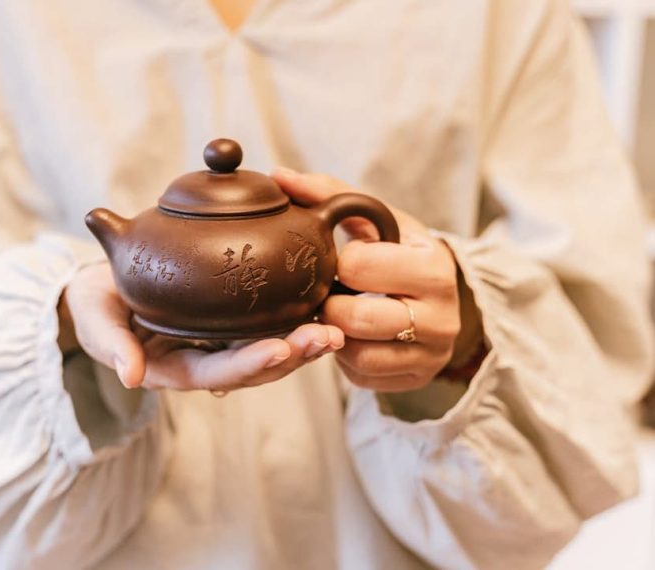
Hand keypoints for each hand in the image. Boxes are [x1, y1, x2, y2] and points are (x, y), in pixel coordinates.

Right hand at [62, 264, 344, 391]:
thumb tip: (130, 377)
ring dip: (302, 343)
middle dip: (291, 355)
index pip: (215, 371)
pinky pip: (264, 327)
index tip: (280, 348)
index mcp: (172, 367)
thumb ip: (111, 345)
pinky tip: (321, 306)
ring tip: (335, 328)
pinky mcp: (227, 324)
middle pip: (253, 367)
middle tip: (327, 337)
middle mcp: (202, 360)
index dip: (247, 363)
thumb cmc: (95, 305)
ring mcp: (217, 344)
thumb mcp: (95, 321)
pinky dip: (293, 320)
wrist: (101, 289)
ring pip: (266, 350)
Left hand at [273, 168, 482, 391]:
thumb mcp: (379, 221)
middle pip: (356, 318)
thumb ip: (331, 195)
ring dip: (334, 334)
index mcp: (433, 266)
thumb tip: (279, 175)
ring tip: (336, 313)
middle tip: (326, 293)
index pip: (359, 266)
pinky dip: (345, 358)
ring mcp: (432, 353)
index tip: (340, 261)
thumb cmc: (401, 251)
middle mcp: (442, 314)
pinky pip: (362, 377)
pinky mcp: (415, 378)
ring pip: (357, 354)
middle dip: (329, 304)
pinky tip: (349, 336)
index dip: (337, 263)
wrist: (443, 295)